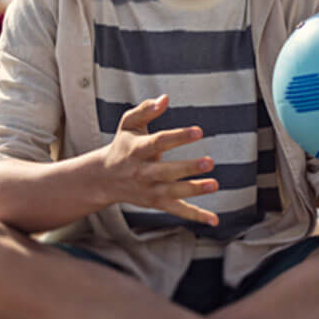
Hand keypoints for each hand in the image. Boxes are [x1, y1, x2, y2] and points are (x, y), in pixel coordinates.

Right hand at [95, 95, 219, 226]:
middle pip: (166, 171)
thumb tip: (165, 98)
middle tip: (210, 162)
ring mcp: (149, 190)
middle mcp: (142, 172)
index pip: (158, 143)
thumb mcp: (128, 124)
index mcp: (136, 150)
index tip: (198, 131)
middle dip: (188, 168)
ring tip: (214, 184)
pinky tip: (214, 220)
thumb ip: (145, 109)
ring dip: (194, 190)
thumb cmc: (123, 145)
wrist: (104, 178)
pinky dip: (196, 216)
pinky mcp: (156, 203)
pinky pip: (177, 210)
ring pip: (173, 192)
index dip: (178, 137)